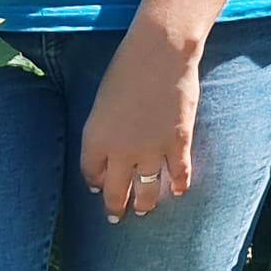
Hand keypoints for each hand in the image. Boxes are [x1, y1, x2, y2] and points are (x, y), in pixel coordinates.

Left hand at [82, 25, 199, 220]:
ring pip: (147, 189)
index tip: (99, 187)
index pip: (91, 173)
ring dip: (145, 203)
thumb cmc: (126, 69)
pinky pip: (179, 173)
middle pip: (115, 191)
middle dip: (115, 206)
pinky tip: (179, 190)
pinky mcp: (178, 143)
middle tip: (117, 216)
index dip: (95, 182)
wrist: (160, 54)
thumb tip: (113, 146)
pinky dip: (179, 184)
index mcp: (95, 140)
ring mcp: (151, 150)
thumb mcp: (103, 102)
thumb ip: (104, 129)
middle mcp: (120, 152)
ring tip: (145, 209)